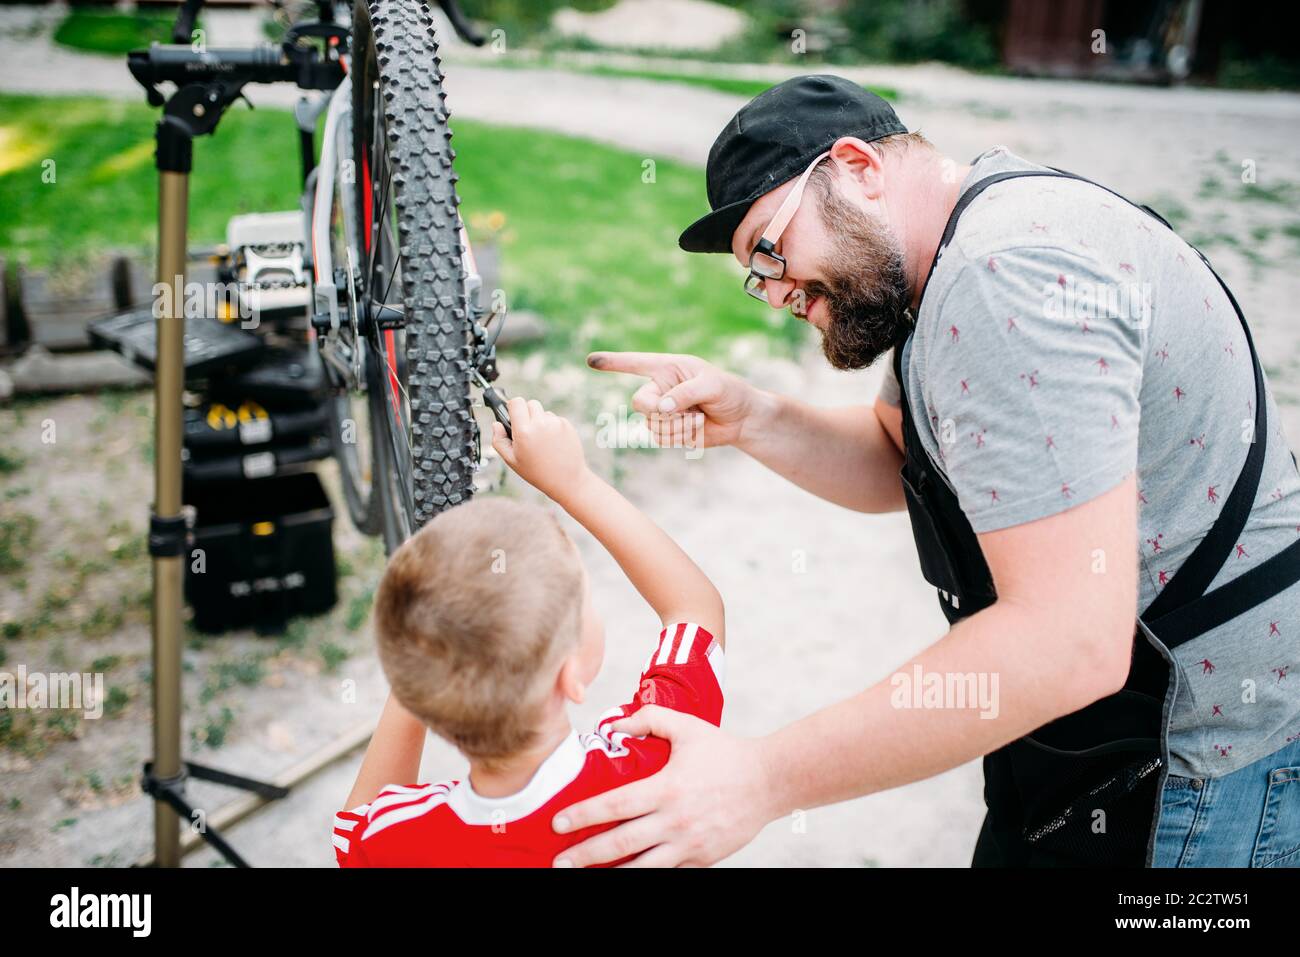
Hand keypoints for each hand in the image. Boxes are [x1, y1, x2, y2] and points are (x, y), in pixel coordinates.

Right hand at [491, 396, 589, 503]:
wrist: (567, 480)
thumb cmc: (537, 472)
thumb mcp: (512, 461)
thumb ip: (499, 440)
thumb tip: (496, 424)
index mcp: (524, 431)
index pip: (516, 402)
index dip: (512, 407)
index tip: (513, 415)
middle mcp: (541, 424)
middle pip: (530, 403)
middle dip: (526, 413)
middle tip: (527, 431)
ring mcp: (556, 423)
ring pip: (543, 412)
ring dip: (540, 420)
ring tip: (541, 440)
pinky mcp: (567, 425)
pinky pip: (555, 419)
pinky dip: (552, 426)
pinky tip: (552, 442)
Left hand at [549, 706, 775, 866]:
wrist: (769, 781)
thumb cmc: (725, 753)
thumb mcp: (686, 727)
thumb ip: (648, 719)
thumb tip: (613, 725)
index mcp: (667, 788)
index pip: (614, 806)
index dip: (582, 815)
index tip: (557, 823)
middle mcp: (675, 821)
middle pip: (620, 844)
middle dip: (585, 855)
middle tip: (558, 862)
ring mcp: (689, 845)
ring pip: (641, 869)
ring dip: (610, 875)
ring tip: (583, 876)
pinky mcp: (701, 860)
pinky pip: (666, 875)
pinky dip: (643, 877)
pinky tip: (623, 876)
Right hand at [586, 351, 760, 448]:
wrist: (741, 419)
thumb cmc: (730, 393)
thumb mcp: (712, 386)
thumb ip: (686, 393)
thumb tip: (662, 407)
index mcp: (668, 368)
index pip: (635, 363)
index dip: (613, 363)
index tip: (591, 361)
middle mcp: (661, 388)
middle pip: (640, 402)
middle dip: (659, 411)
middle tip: (682, 411)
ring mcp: (662, 411)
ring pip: (651, 424)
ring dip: (677, 426)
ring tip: (698, 418)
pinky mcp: (668, 430)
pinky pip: (660, 437)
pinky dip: (679, 436)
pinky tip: (695, 429)